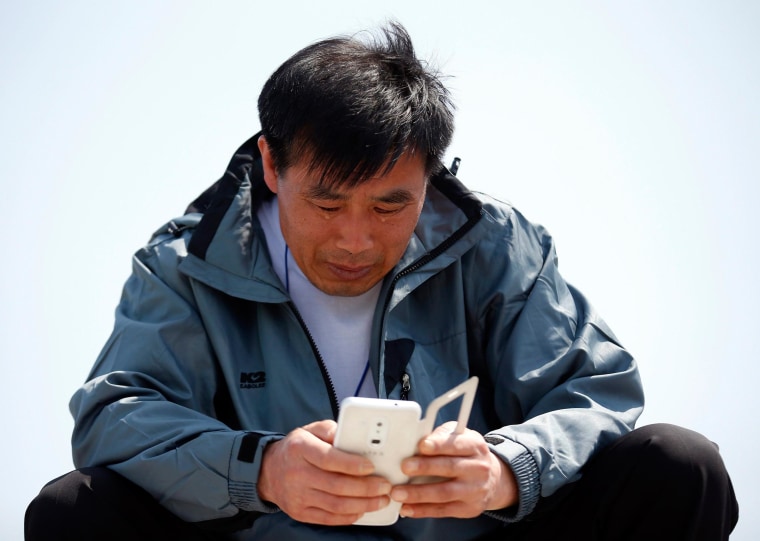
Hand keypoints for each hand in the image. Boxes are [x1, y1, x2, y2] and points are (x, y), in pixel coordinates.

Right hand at [257, 420, 391, 524]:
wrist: (268, 471)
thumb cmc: (297, 448)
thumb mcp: (310, 430)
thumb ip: (331, 430)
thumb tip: (352, 435)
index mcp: (300, 449)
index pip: (328, 458)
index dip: (351, 464)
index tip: (371, 466)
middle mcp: (297, 474)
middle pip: (336, 485)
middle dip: (365, 488)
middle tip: (385, 486)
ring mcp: (297, 496)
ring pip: (335, 505)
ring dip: (363, 504)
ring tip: (381, 500)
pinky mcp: (300, 513)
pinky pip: (328, 518)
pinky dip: (349, 516)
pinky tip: (362, 510)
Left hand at [390, 421, 517, 518]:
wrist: (493, 479)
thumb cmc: (467, 454)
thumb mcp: (461, 437)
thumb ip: (442, 435)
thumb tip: (419, 439)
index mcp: (475, 446)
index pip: (457, 444)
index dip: (439, 445)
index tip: (422, 445)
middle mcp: (478, 468)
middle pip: (450, 468)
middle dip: (425, 467)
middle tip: (404, 467)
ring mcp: (474, 491)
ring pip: (444, 493)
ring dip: (419, 494)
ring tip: (398, 493)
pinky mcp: (468, 509)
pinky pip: (443, 510)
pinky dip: (422, 510)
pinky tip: (407, 508)